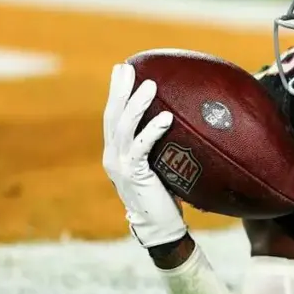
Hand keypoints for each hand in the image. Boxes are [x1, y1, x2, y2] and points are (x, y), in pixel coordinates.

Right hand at [102, 63, 187, 247]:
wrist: (160, 226)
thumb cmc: (164, 195)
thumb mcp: (159, 165)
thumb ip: (160, 146)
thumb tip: (180, 121)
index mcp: (116, 153)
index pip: (112, 117)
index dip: (116, 93)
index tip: (121, 70)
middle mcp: (113, 157)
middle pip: (112, 116)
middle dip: (119, 90)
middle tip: (127, 67)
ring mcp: (121, 166)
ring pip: (124, 127)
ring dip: (137, 104)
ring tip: (150, 85)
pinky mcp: (135, 175)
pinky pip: (142, 147)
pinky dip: (153, 130)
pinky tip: (166, 117)